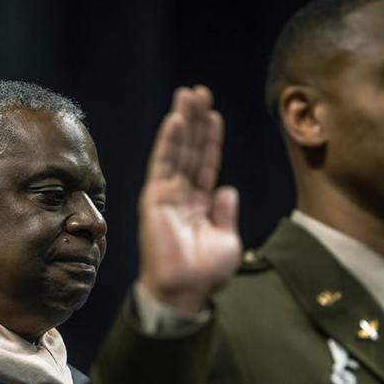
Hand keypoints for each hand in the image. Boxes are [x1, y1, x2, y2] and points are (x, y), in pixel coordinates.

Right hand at [137, 86, 240, 316]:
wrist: (185, 291)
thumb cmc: (205, 274)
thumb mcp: (227, 240)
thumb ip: (225, 214)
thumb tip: (227, 190)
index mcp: (198, 205)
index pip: (205, 164)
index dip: (210, 139)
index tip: (214, 115)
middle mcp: (181, 196)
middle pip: (189, 150)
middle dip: (195, 121)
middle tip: (199, 92)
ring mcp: (167, 195)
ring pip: (176, 151)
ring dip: (183, 122)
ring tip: (188, 95)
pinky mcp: (155, 199)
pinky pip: (163, 164)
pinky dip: (169, 141)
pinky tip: (176, 119)